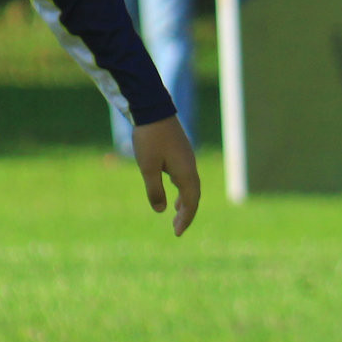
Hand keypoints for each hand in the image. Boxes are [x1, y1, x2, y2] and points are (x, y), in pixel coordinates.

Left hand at [131, 115, 200, 236]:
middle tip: (177, 228)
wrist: (151, 108)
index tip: (177, 233)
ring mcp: (186, 158)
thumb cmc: (149, 138)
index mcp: (186, 172)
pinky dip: (181, 188)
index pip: (191, 202)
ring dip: (185, 201)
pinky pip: (184, 176)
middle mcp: (190, 166)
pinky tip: (173, 189)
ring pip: (189, 185)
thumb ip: (155, 190)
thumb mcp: (148, 167)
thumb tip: (161, 210)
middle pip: (193, 195)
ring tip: (178, 212)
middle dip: (186, 213)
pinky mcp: (180, 151)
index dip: (185, 219)